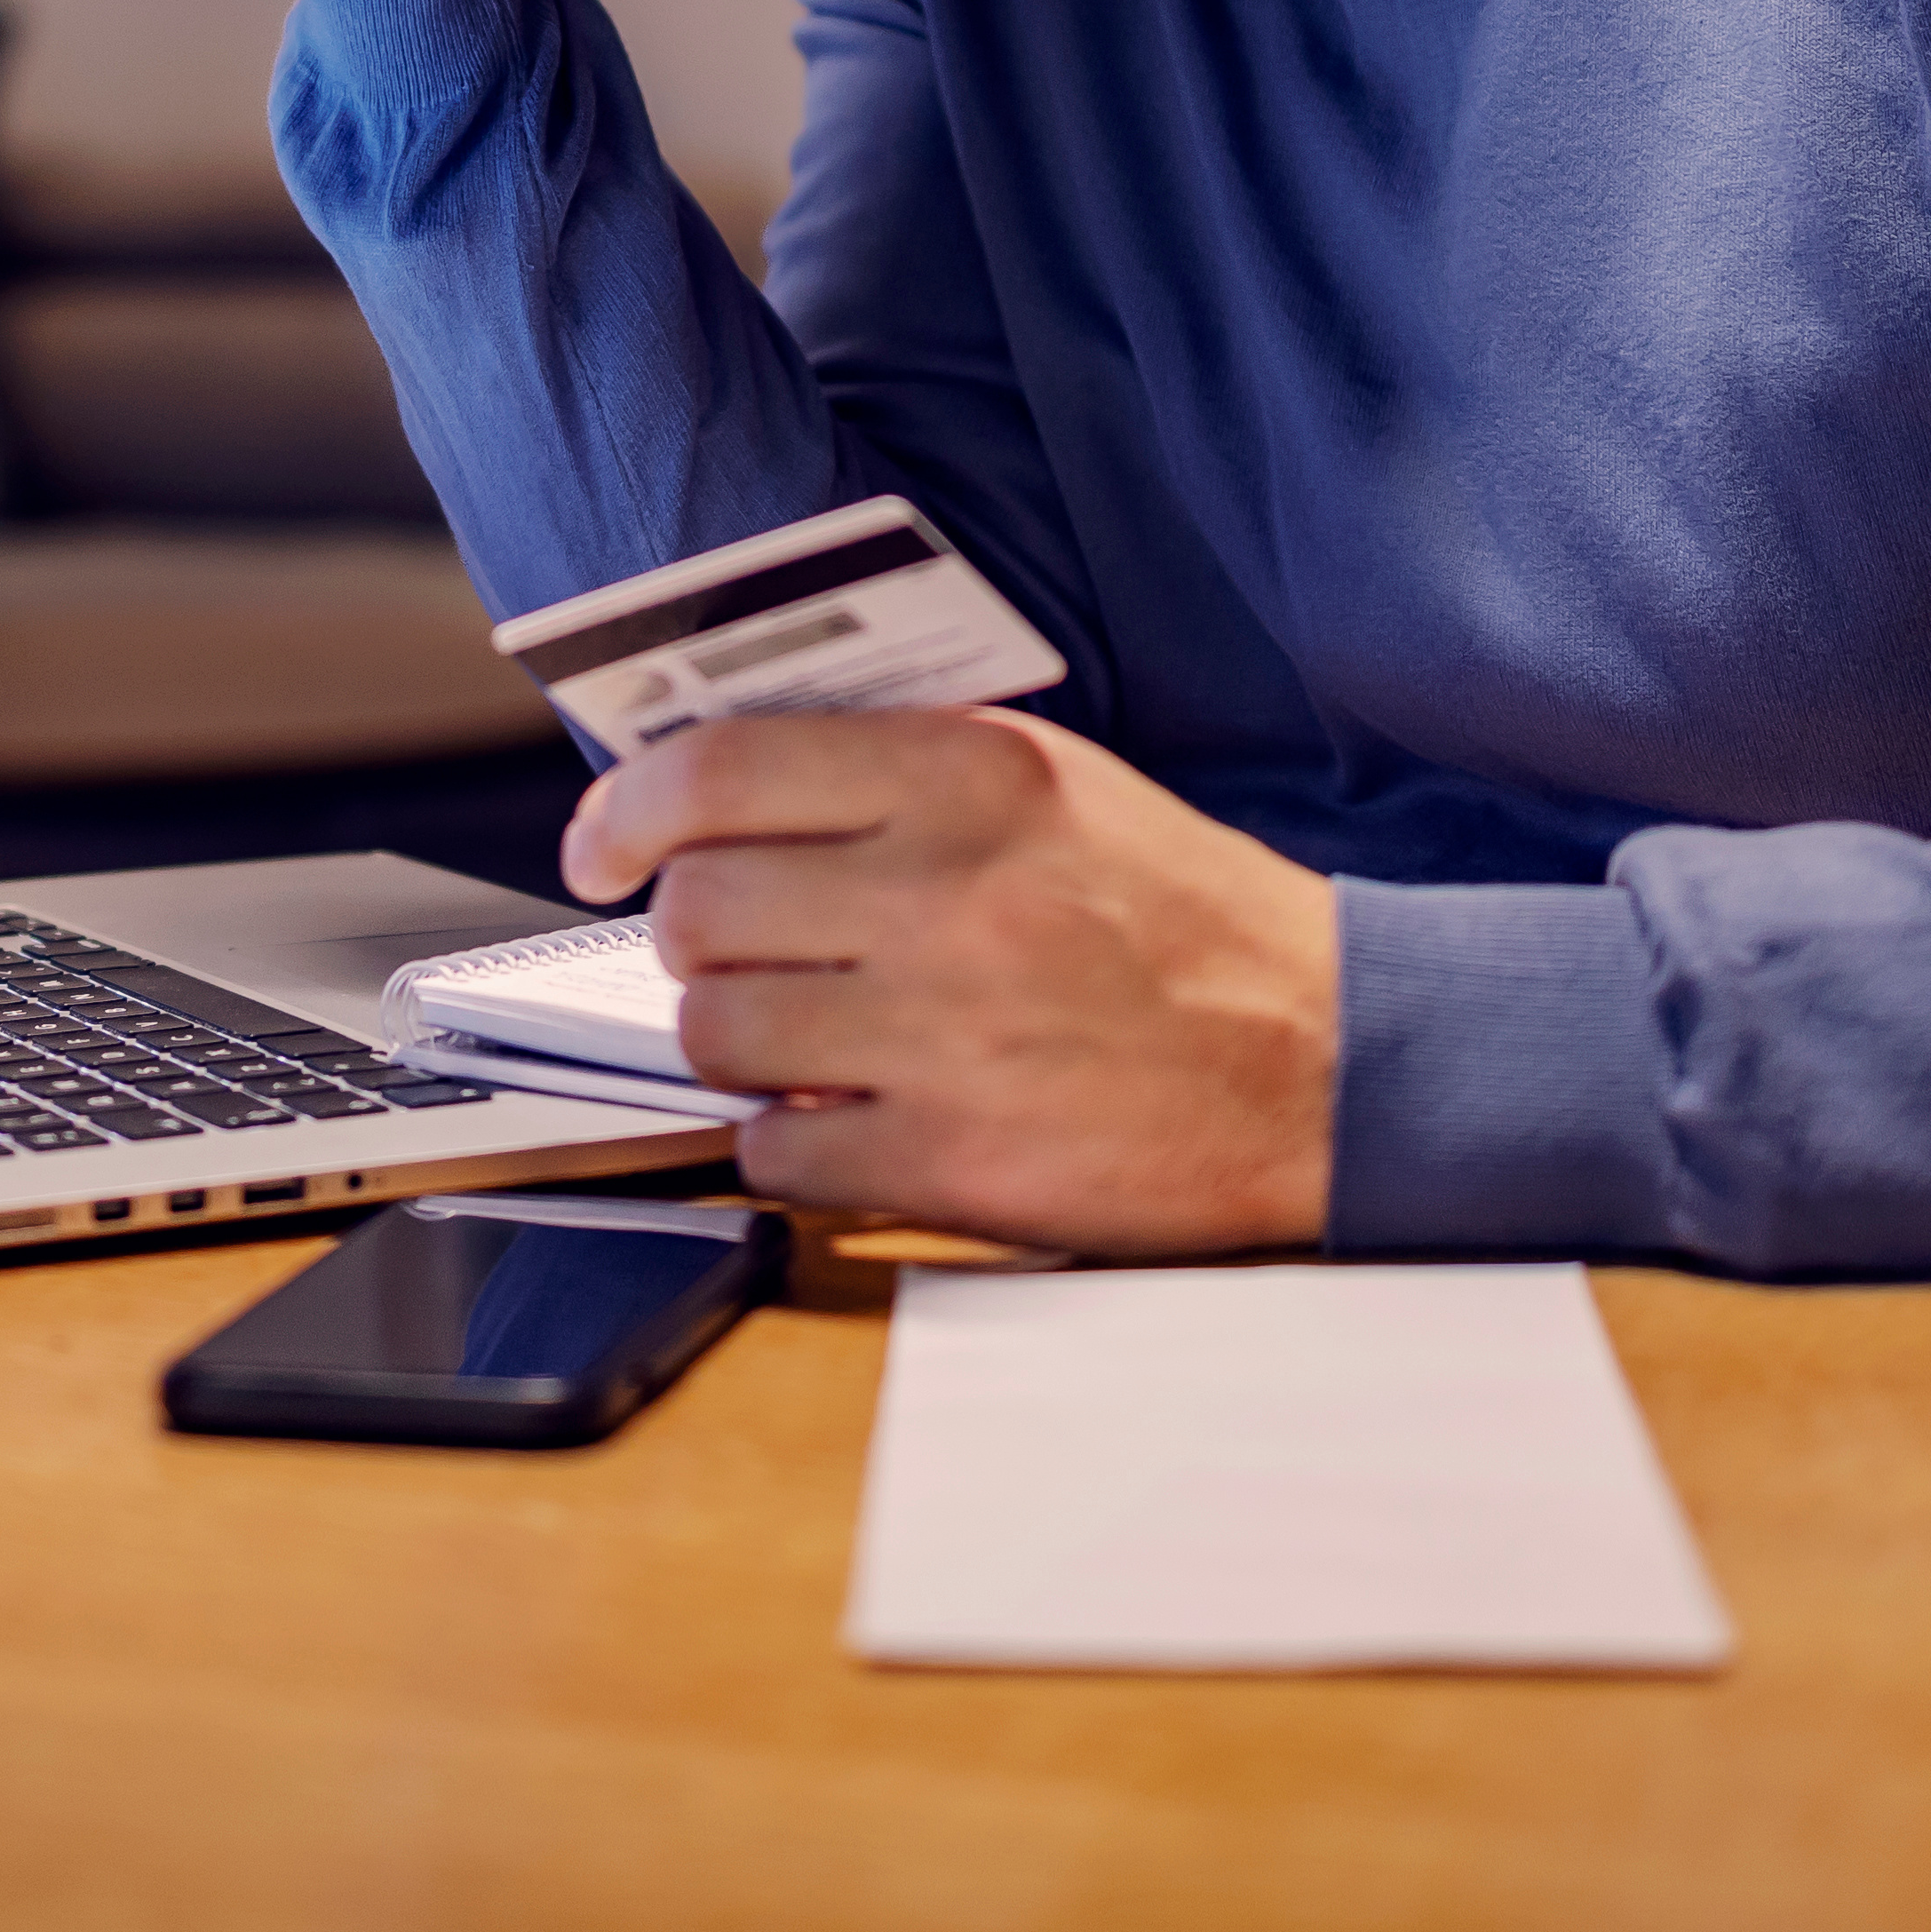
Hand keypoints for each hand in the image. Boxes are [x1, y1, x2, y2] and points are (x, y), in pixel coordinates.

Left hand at [562, 710, 1340, 1254]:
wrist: (1329, 1065)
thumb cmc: (1179, 923)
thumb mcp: (1055, 788)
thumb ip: (888, 778)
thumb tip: (701, 799)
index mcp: (975, 777)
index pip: (718, 769)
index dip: (625, 811)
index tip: (601, 846)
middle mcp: (951, 895)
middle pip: (695, 912)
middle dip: (697, 941)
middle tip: (750, 954)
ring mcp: (947, 1036)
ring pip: (714, 1035)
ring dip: (738, 1044)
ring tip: (814, 1038)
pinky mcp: (953, 1162)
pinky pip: (774, 1152)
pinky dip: (790, 1144)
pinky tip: (855, 1118)